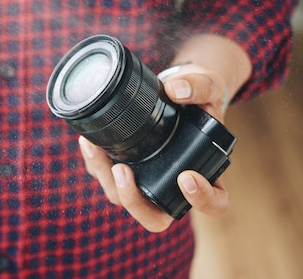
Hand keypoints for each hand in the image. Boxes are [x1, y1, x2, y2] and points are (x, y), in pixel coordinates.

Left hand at [78, 63, 232, 231]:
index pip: (215, 203)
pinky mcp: (125, 167)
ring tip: (94, 147)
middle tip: (122, 171)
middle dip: (134, 200)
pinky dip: (95, 162)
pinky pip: (107, 177)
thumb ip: (199, 86)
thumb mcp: (207, 85)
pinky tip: (88, 141)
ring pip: (123, 198)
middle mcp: (174, 184)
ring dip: (105, 178)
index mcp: (208, 173)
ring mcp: (147, 179)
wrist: (175, 89)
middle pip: (155, 216)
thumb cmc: (197, 95)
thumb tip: (176, 90)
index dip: (202, 200)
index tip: (186, 177)